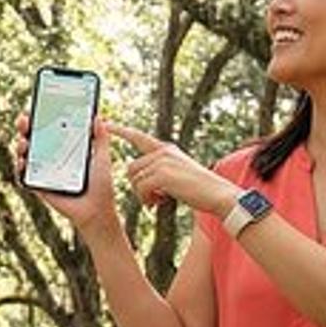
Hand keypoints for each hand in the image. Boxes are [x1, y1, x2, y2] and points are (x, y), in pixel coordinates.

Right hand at [12, 111, 117, 229]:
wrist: (98, 210)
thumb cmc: (101, 185)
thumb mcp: (102, 157)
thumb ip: (101, 137)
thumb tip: (98, 116)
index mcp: (64, 149)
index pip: (48, 129)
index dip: (39, 118)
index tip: (35, 107)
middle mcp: (51, 159)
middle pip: (32, 139)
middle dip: (24, 127)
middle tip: (24, 120)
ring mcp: (43, 173)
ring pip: (24, 156)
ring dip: (19, 146)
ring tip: (24, 143)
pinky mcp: (39, 187)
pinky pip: (24, 177)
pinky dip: (20, 169)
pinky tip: (22, 162)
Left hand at [104, 122, 240, 215]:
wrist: (219, 195)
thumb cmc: (200, 189)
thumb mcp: (179, 172)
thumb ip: (161, 170)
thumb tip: (143, 181)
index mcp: (166, 149)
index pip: (139, 137)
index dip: (121, 131)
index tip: (106, 123)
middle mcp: (163, 152)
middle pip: (131, 168)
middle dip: (138, 186)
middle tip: (154, 198)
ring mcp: (162, 161)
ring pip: (135, 180)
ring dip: (143, 195)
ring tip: (160, 201)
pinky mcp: (163, 174)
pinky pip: (141, 188)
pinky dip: (148, 199)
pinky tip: (162, 203)